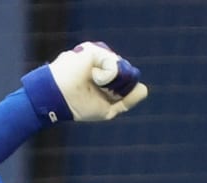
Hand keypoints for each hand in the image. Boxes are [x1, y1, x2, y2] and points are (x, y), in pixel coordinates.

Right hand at [21, 41, 147, 123]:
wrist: (61, 99)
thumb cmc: (79, 106)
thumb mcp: (109, 109)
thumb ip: (127, 101)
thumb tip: (145, 90)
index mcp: (107, 77)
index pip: (127, 81)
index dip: (121, 93)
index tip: (104, 99)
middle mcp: (104, 64)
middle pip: (128, 74)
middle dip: (118, 89)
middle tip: (99, 91)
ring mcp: (100, 56)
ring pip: (122, 69)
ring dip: (112, 84)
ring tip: (94, 84)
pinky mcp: (95, 51)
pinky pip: (114, 65)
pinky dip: (106, 76)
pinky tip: (93, 77)